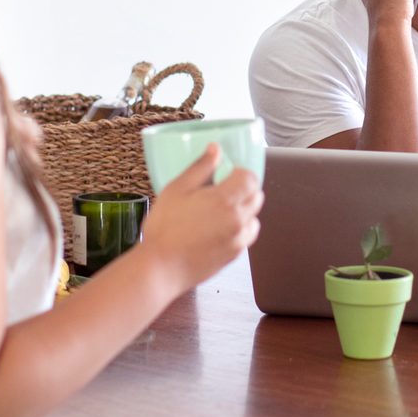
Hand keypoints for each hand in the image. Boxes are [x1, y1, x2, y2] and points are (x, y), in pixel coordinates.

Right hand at [139, 144, 262, 290]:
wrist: (161, 267)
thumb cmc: (165, 228)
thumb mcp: (177, 189)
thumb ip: (201, 167)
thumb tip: (215, 149)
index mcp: (225, 200)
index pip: (251, 178)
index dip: (242, 173)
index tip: (229, 174)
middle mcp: (238, 220)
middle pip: (257, 197)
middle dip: (245, 189)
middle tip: (224, 190)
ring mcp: (238, 240)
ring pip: (254, 218)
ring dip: (244, 211)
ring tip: (221, 212)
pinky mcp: (234, 256)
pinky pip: (246, 237)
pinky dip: (239, 230)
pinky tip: (219, 229)